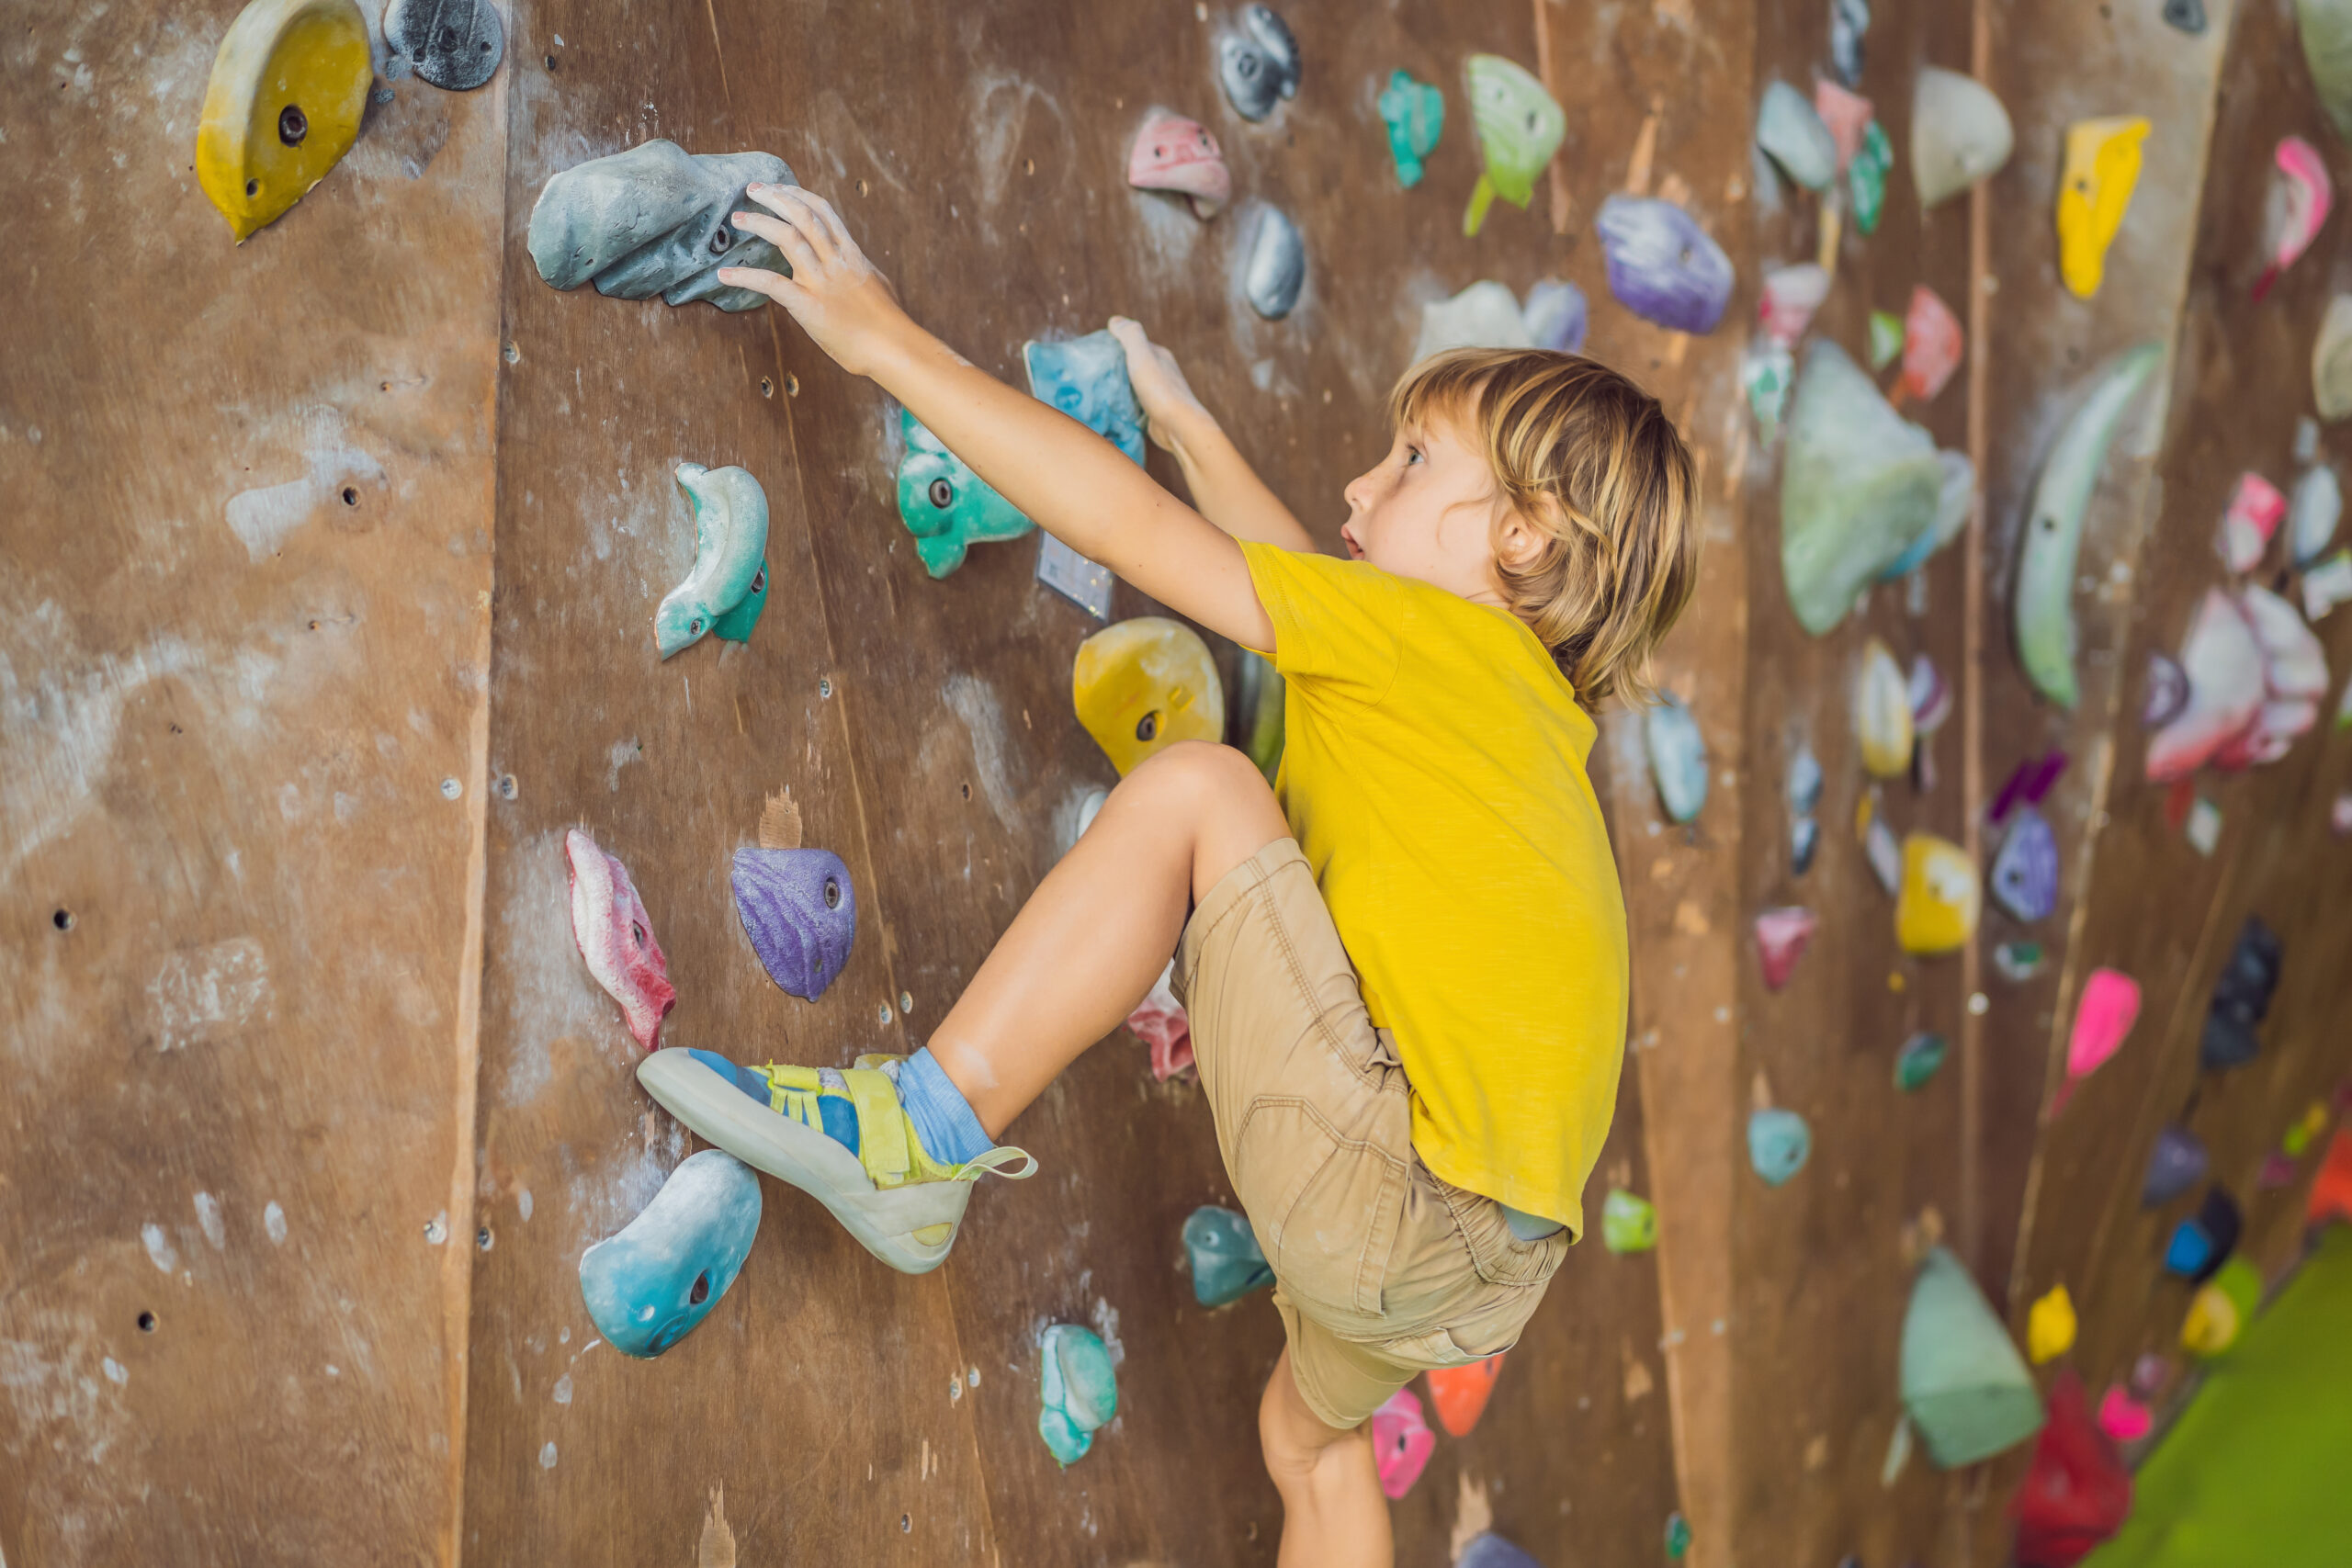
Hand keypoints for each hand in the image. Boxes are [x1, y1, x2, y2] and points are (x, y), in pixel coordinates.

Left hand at [720, 186, 912, 379]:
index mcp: (851, 255)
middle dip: (775, 197)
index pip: (823, 211)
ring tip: (738, 218)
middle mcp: (835, 261)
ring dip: (759, 223)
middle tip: (752, 189)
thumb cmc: (889, 323)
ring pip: (787, 238)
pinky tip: (724, 275)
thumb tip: (858, 267)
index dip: (798, 194)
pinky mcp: (808, 306)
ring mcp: (821, 282)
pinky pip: (771, 284)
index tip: (780, 187)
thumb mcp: (878, 285)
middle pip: (802, 215)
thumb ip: (861, 271)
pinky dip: (745, 277)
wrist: (893, 348)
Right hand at [1107, 316, 1214, 456]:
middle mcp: (1162, 373)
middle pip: (1133, 366)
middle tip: (1091, 372)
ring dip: (1117, 387)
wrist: (1178, 427)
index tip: (1094, 351)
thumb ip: (1130, 335)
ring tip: (1096, 391)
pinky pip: (1134, 405)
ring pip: (1133, 386)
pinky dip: (1123, 405)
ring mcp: (1158, 394)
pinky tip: (1110, 410)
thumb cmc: (1159, 389)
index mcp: (1160, 356)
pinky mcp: (1154, 414)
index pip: (1135, 344)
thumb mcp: (1142, 355)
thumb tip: (1115, 321)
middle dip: (1114, 367)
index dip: (1115, 345)